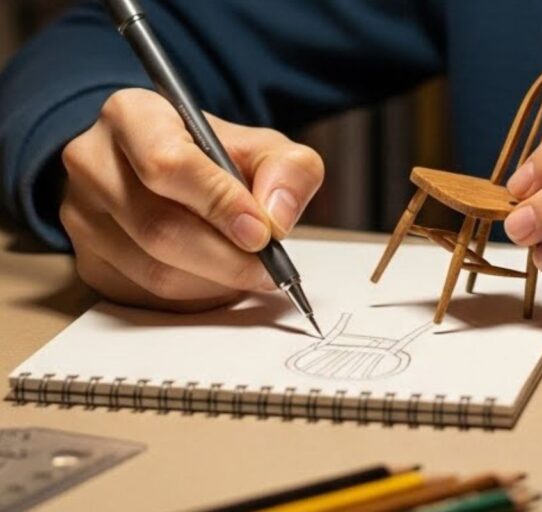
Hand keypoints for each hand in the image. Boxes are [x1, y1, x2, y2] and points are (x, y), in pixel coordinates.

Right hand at [60, 88, 323, 311]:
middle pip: (160, 228)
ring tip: (249, 271)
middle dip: (227, 258)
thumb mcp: (263, 148)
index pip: (168, 165)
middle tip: (268, 267)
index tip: (262, 232)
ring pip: (154, 270)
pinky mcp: (88, 260)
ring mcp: (81, 215)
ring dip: (215, 282)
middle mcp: (93, 162)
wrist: (168, 172)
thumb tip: (276, 218)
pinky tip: (217, 279)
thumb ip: (289, 170)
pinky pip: (146, 295)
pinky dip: (195, 297)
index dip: (220, 205)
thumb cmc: (214, 158)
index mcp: (133, 115)